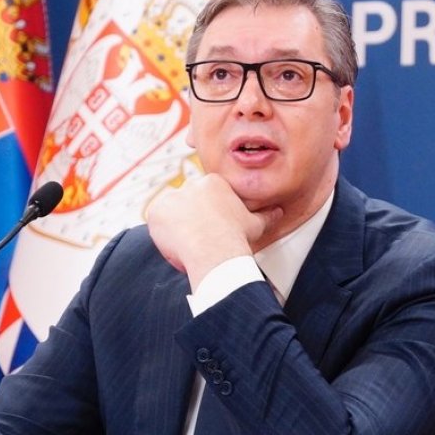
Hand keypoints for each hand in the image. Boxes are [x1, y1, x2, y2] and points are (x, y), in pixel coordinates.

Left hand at [146, 174, 282, 289]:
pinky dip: (162, 233)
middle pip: (186, 201)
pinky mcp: (156, 211)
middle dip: (189, 216)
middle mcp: (191, 184)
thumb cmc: (236, 237)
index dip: (206, 213)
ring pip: (170, 211)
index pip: (204, 194)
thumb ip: (265, 215)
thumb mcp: (255, 224)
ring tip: (187, 243)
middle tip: (196, 237)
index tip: (208, 227)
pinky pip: (156, 221)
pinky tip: (175, 243)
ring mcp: (171, 197)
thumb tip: (278, 212)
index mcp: (213, 183)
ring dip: (175, 224)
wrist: (216, 250)